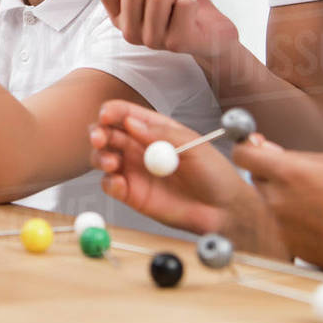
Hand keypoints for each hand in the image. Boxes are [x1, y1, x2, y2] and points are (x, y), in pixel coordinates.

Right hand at [89, 100, 287, 256]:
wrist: (223, 210)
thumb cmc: (214, 174)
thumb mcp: (193, 146)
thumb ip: (162, 134)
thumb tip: (131, 123)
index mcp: (154, 129)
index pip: (126, 114)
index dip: (113, 112)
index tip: (106, 115)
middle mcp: (139, 147)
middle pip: (108, 133)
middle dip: (99, 132)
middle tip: (100, 138)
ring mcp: (133, 170)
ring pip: (103, 157)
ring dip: (100, 156)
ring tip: (112, 163)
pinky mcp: (131, 194)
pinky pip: (110, 184)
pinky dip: (109, 182)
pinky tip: (119, 184)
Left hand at [234, 141, 322, 273]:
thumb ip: (294, 156)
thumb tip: (263, 147)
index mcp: (289, 172)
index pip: (243, 154)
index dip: (247, 149)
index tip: (254, 150)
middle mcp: (278, 200)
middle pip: (254, 179)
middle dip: (270, 175)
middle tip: (298, 179)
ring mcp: (281, 227)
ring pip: (266, 204)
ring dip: (281, 200)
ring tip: (316, 204)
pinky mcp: (288, 247)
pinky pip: (279, 226)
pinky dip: (291, 222)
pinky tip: (319, 223)